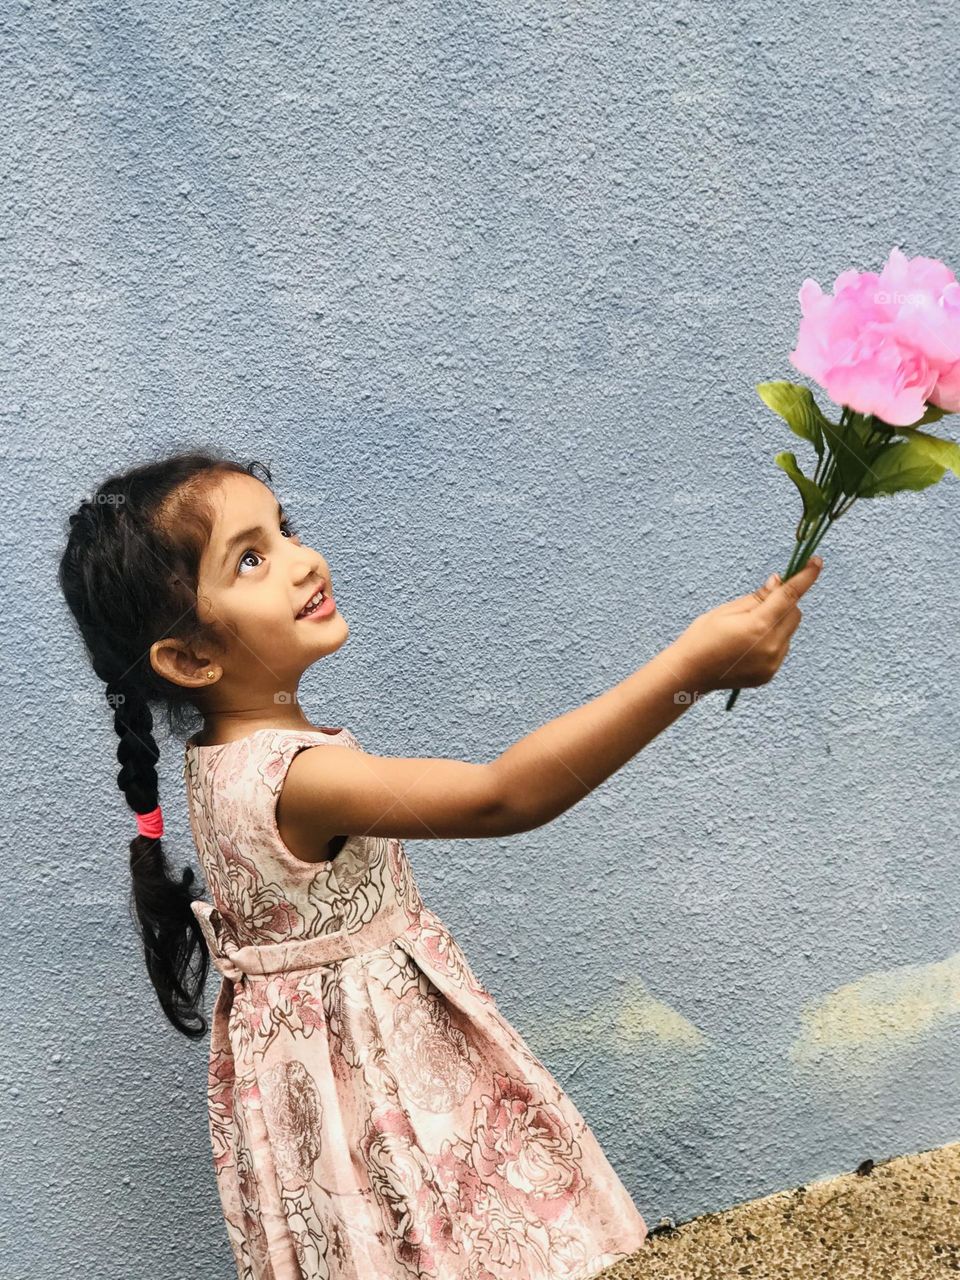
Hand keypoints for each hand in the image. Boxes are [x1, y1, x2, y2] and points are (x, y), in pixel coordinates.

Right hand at [671, 558, 823, 694]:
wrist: (690, 674)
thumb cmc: (702, 637)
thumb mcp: (726, 610)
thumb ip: (757, 597)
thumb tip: (779, 582)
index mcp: (758, 626)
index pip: (789, 595)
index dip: (805, 577)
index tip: (817, 562)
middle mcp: (771, 646)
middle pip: (794, 613)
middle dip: (784, 603)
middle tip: (760, 603)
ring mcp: (772, 662)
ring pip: (789, 631)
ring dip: (778, 622)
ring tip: (747, 631)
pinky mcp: (770, 673)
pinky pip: (781, 648)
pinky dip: (772, 640)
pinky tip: (747, 646)